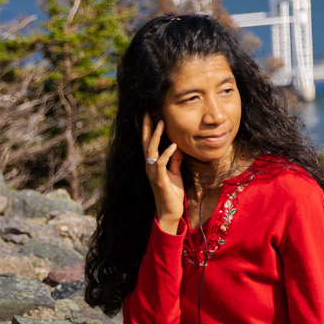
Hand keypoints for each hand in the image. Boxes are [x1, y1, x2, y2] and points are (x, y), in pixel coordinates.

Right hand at [142, 114, 185, 232]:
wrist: (170, 212)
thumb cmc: (172, 193)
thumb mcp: (175, 173)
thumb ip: (174, 160)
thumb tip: (176, 146)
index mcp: (153, 163)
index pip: (149, 143)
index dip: (149, 129)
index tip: (152, 114)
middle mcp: (149, 166)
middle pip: (146, 142)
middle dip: (148, 127)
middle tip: (149, 111)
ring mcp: (152, 172)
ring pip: (151, 150)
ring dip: (156, 136)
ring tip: (161, 122)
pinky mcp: (159, 179)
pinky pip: (160, 163)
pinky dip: (166, 154)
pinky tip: (172, 145)